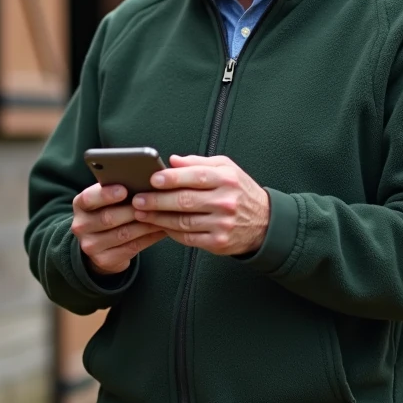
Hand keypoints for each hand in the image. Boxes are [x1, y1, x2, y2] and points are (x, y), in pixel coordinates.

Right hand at [71, 183, 166, 274]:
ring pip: (123, 234)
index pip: (88, 198)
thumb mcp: (106, 199)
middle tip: (154, 202)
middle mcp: (81, 226)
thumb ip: (118, 188)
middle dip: (133, 210)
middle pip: (108, 218)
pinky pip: (132, 247)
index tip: (124, 189)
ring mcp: (90, 245)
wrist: (100, 244)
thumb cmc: (109, 211)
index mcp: (80, 205)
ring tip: (164, 214)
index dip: (106, 194)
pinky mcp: (104, 260)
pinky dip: (150, 237)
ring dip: (146, 223)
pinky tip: (162, 229)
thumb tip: (142, 177)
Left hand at [131, 155, 269, 254]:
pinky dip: (171, 232)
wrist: (264, 223)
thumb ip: (199, 163)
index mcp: (226, 179)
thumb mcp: (227, 169)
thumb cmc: (240, 192)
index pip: (195, 176)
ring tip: (141, 213)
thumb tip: (172, 160)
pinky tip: (159, 225)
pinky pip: (188, 238)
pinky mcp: (218, 242)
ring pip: (183, 221)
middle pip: (184, 201)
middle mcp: (226, 201)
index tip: (152, 179)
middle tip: (138, 199)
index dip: (172, 178)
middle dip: (157, 200)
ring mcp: (222, 224)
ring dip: (158, 218)